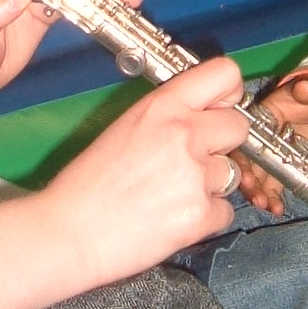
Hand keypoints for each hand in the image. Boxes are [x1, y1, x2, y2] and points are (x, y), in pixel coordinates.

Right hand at [40, 56, 247, 286]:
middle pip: (239, 127)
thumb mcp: (124, 128)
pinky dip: (206, 218)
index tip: (221, 107)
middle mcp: (184, 134)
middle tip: (194, 160)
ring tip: (173, 195)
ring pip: (232, 173)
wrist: (68, 233)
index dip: (229, 93)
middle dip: (223, 144)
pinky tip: (174, 218)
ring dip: (211, 185)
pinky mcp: (201, 214)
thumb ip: (167, 118)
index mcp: (162, 107)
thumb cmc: (86, 186)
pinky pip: (225, 211)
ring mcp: (195, 175)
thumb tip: (200, 117)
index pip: (225, 75)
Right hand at [235, 73, 307, 214]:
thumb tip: (306, 88)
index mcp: (261, 119)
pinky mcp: (283, 168)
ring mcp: (271, 156)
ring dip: (259, 193)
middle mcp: (261, 140)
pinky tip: (276, 209)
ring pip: (259, 178)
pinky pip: (274, 186)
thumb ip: (307, 91)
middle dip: (249, 182)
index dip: (242, 158)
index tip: (246, 174)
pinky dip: (274, 198)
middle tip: (255, 196)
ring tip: (266, 205)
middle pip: (248, 163)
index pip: (245, 139)